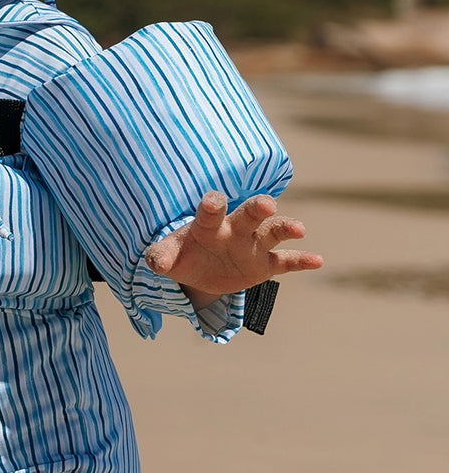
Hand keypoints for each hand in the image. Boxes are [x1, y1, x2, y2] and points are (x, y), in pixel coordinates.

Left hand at [144, 193, 322, 305]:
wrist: (199, 270)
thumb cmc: (183, 254)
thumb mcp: (168, 257)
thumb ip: (161, 256)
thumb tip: (154, 263)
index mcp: (208, 223)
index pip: (211, 211)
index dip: (213, 206)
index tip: (215, 202)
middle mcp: (234, 229)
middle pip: (248, 215)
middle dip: (257, 209)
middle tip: (266, 205)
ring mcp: (252, 245)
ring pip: (271, 232)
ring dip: (284, 228)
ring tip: (298, 229)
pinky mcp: (264, 264)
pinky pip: (285, 261)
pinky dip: (301, 260)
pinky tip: (317, 261)